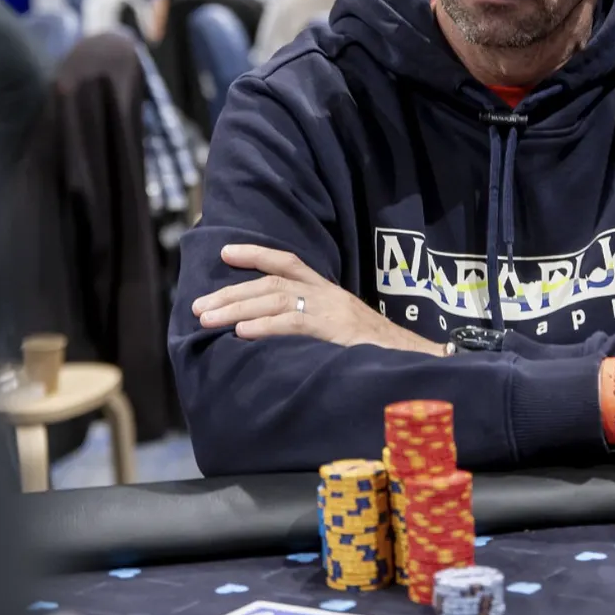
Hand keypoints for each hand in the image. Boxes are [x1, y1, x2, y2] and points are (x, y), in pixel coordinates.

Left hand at [193, 244, 445, 355]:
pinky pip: (294, 323)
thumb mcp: (341, 332)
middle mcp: (327, 294)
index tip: (224, 252)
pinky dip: (264, 326)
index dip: (255, 254)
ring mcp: (332, 310)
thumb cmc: (376, 352)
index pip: (288, 263)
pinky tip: (241, 333)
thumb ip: (311, 327)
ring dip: (236, 309)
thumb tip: (271, 335)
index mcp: (328, 292)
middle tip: (198, 306)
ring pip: (275, 299)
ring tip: (207, 319)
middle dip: (231, 292)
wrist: (416, 361)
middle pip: (270, 283)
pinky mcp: (336, 331)